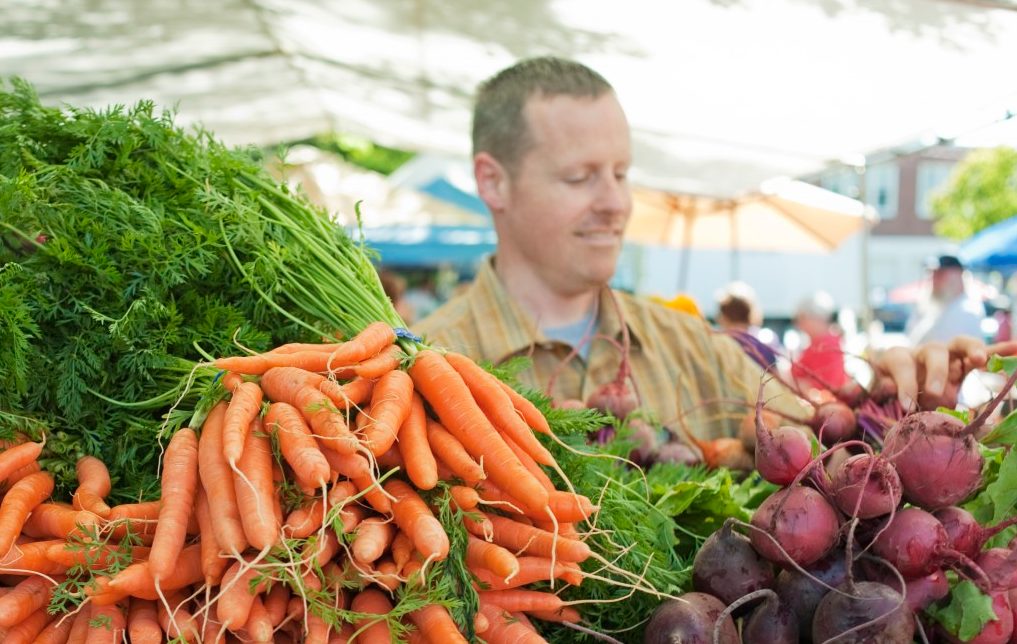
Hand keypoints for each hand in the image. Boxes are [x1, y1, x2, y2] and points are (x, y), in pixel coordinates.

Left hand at [874, 336, 989, 410]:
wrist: (900, 385)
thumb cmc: (888, 387)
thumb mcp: (876, 389)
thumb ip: (877, 388)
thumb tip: (880, 388)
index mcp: (899, 357)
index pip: (902, 364)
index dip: (903, 383)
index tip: (906, 405)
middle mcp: (925, 352)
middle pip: (934, 351)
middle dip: (936, 371)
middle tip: (934, 393)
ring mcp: (949, 356)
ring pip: (962, 345)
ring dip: (972, 351)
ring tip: (981, 359)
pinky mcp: (965, 364)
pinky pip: (985, 354)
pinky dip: (1000, 351)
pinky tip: (1015, 348)